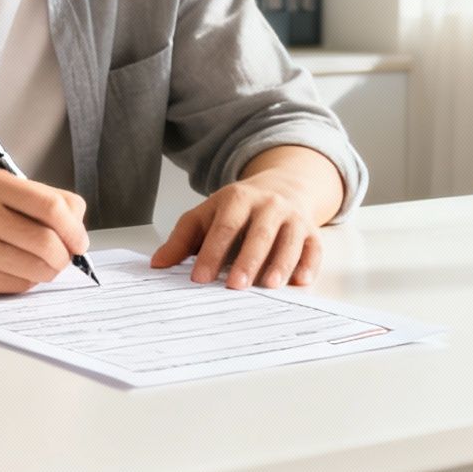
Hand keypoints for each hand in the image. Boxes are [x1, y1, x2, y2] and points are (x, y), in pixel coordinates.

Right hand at [0, 169, 88, 296]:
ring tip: (40, 265)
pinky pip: (16, 286)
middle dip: (64, 256)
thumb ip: (39, 201)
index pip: (52, 207)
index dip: (75, 229)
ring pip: (35, 269)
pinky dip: (27, 282)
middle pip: (47, 243)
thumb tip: (78, 227)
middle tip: (62, 257)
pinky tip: (16, 271)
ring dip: (48, 272)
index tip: (79, 241)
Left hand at [149, 169, 320, 289]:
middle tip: (235, 286)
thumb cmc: (239, 208)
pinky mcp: (312, 232)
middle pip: (259, 234)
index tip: (200, 277)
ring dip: (280, 264)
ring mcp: (293, 218)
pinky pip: (314, 248)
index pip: (224, 227)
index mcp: (238, 199)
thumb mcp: (207, 214)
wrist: (282, 186)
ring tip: (268, 285)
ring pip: (289, 241)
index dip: (212, 252)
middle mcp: (268, 206)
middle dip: (247, 260)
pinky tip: (300, 281)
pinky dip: (309, 265)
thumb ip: (183, 239)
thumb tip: (158, 264)